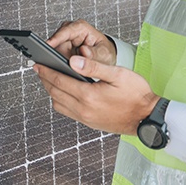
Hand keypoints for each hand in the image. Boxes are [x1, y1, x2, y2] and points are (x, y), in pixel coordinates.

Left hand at [34, 53, 159, 136]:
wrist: (148, 118)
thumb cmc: (137, 95)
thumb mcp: (118, 74)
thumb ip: (93, 67)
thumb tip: (72, 61)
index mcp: (89, 96)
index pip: (59, 81)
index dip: (46, 71)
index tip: (37, 63)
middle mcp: (84, 110)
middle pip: (54, 93)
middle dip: (45, 79)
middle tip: (39, 68)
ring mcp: (86, 118)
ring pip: (58, 104)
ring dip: (51, 91)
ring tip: (51, 78)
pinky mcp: (89, 123)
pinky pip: (67, 112)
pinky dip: (61, 101)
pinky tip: (65, 92)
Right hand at [46, 19, 116, 66]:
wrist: (103, 60)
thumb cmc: (103, 53)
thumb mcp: (104, 54)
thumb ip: (95, 53)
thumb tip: (84, 51)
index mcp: (81, 28)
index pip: (66, 30)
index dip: (57, 37)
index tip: (49, 44)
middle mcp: (70, 33)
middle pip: (56, 41)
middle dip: (54, 52)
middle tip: (54, 63)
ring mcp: (63, 42)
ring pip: (53, 50)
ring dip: (55, 59)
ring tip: (61, 69)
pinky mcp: (60, 52)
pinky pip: (54, 57)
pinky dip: (56, 64)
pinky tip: (60, 71)